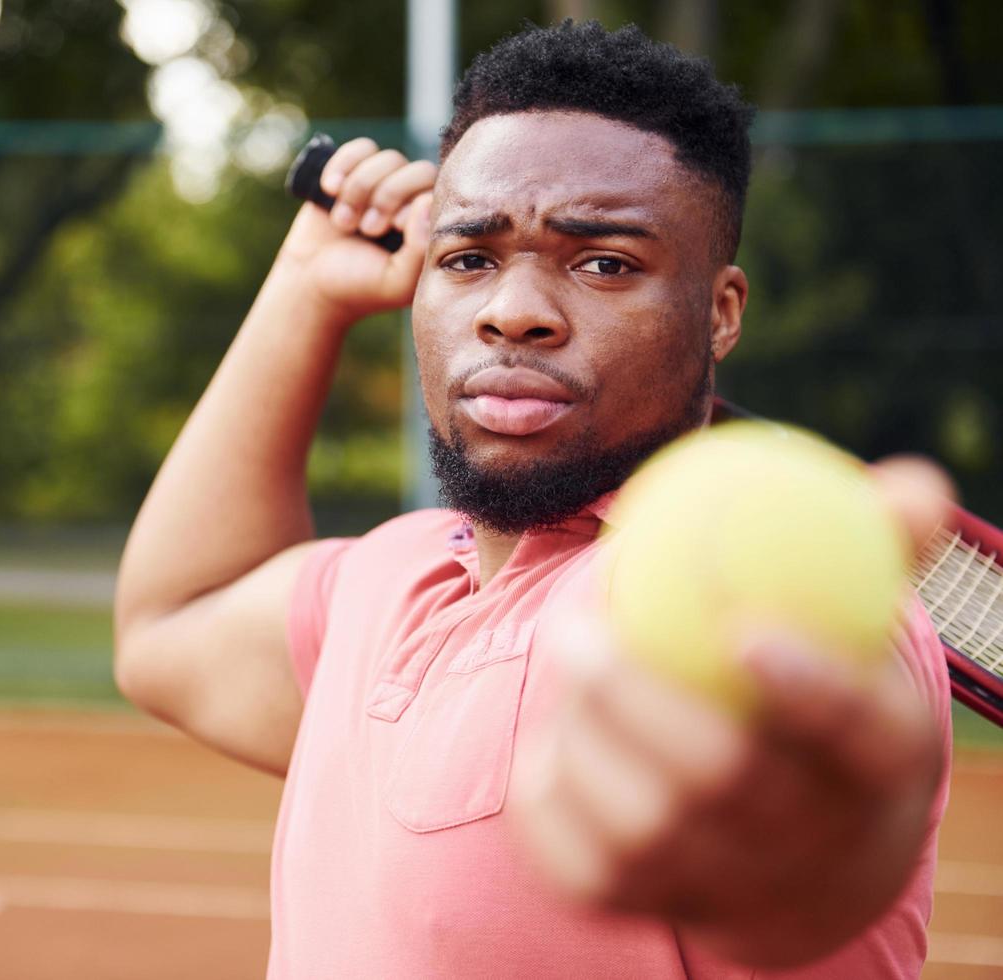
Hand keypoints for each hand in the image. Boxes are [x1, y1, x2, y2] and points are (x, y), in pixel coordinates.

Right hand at [275, 137, 435, 323]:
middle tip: (368, 229)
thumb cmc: (358, 286)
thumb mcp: (396, 281)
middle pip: (416, 170)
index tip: (391, 232)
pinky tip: (330, 190)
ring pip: (386, 158)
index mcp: (428, 225)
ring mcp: (383, 183)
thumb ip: (421, 248)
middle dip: (387, 197)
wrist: (310, 282)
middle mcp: (411, 200)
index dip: (410, 205)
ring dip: (359, 190)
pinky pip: (360, 148)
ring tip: (344, 222)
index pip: (438, 192)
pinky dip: (343, 165)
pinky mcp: (353, 171)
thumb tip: (427, 199)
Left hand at [512, 456, 952, 967]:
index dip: (811, 690)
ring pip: (640, 821)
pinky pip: (575, 857)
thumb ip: (872, 548)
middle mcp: (807, 840)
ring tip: (566, 658)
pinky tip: (553, 738)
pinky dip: (547, 789)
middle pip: (722, 779)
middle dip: (635, 697)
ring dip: (583, 731)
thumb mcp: (852, 628)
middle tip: (574, 625)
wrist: (785, 847)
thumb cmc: (812, 698)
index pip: (860, 733)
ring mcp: (720, 883)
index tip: (743, 626)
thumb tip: (909, 483)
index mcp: (875, 762)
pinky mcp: (634, 904)